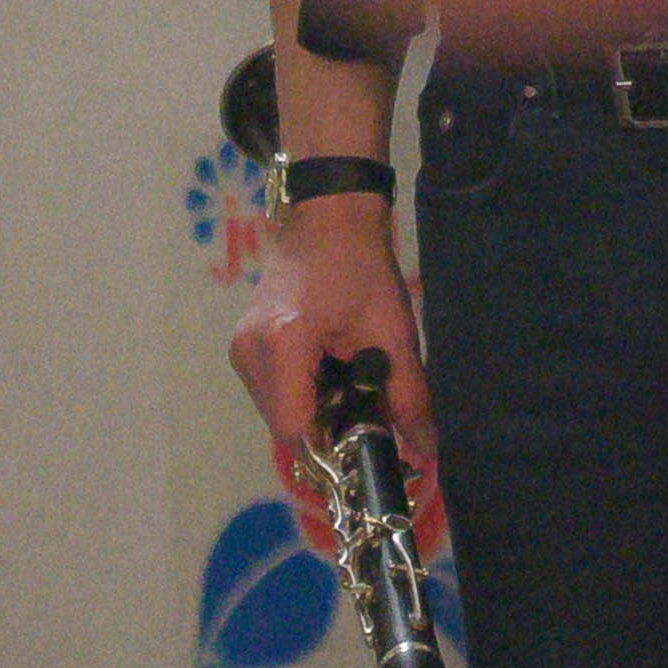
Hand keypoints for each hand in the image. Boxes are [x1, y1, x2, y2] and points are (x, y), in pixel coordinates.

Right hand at [225, 202, 440, 561]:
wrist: (327, 216)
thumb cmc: (362, 267)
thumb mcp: (395, 331)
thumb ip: (407, 395)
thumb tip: (425, 450)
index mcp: (283, 344)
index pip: (297, 429)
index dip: (331, 448)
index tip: (367, 450)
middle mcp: (250, 352)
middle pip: (288, 425)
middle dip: (329, 429)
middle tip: (370, 412)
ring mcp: (242, 350)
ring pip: (279, 413)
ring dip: (316, 411)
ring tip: (352, 380)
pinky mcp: (245, 348)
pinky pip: (274, 393)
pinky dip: (304, 394)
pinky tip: (331, 369)